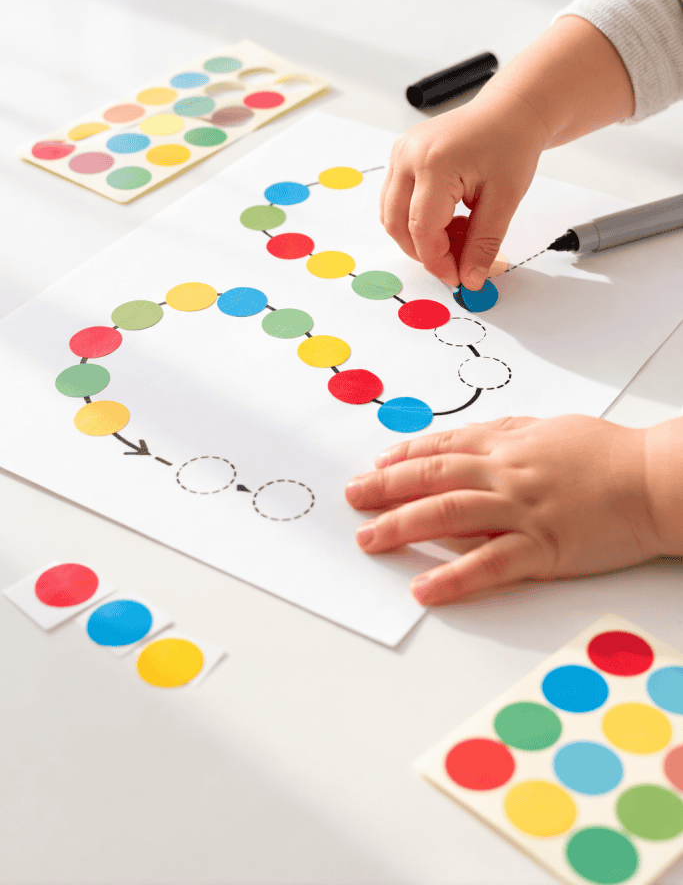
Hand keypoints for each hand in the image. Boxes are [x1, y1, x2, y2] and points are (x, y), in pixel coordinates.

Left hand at [345, 415, 657, 604]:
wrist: (654, 480)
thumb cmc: (607, 454)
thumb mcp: (551, 429)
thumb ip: (507, 434)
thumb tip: (469, 442)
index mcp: (508, 443)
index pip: (443, 447)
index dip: (403, 457)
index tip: (375, 465)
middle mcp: (507, 473)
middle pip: (433, 477)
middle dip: (386, 489)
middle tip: (353, 499)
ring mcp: (522, 510)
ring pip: (449, 515)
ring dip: (403, 527)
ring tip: (369, 540)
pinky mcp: (543, 548)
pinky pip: (490, 564)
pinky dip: (453, 577)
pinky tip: (424, 588)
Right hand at [379, 85, 546, 288]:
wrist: (509, 111)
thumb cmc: (510, 144)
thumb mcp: (505, 199)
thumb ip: (483, 243)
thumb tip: (469, 279)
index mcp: (435, 164)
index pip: (422, 229)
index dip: (437, 260)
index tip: (458, 277)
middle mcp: (408, 156)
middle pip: (397, 224)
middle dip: (424, 252)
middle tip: (458, 262)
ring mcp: (400, 154)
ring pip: (391, 215)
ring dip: (419, 237)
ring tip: (458, 234)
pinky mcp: (400, 156)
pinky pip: (395, 200)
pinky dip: (416, 219)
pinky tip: (448, 218)